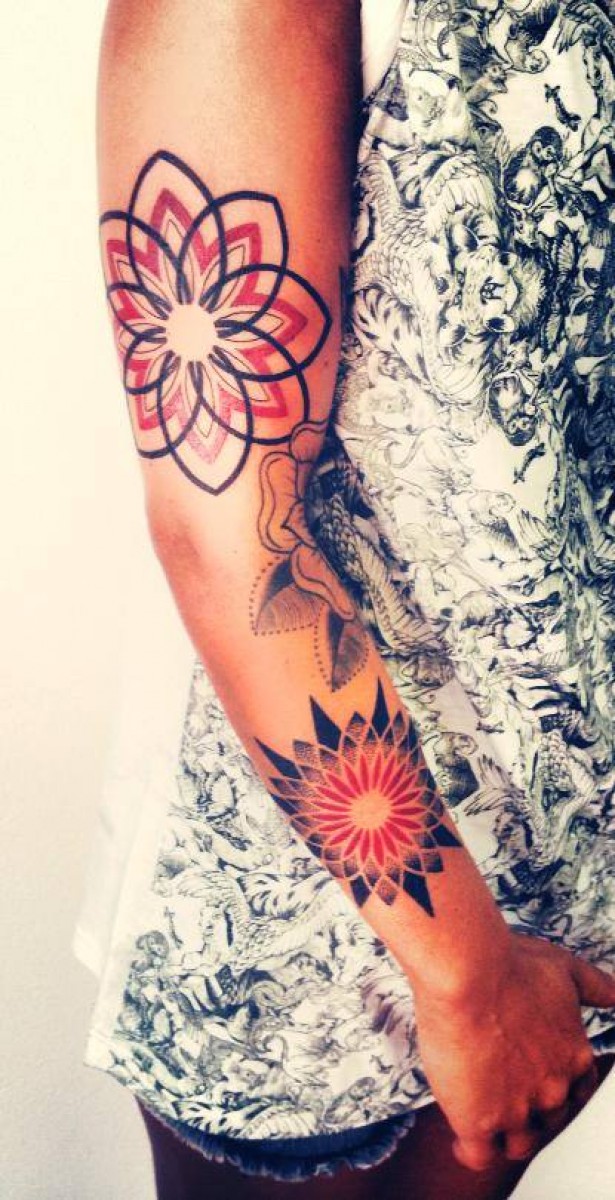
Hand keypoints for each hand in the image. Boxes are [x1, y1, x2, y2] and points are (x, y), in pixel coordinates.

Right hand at [412, 930, 614, 1171]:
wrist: (468, 973)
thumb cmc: (509, 965)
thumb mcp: (563, 968)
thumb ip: (594, 986)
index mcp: (574, 1056)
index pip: (577, 1093)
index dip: (558, 1090)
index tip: (539, 1082)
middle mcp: (553, 1089)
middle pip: (548, 1121)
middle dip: (530, 1111)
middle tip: (506, 1095)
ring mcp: (517, 1110)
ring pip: (518, 1144)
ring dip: (505, 1136)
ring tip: (486, 1121)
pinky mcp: (479, 1121)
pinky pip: (479, 1155)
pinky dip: (471, 1150)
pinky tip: (463, 1138)